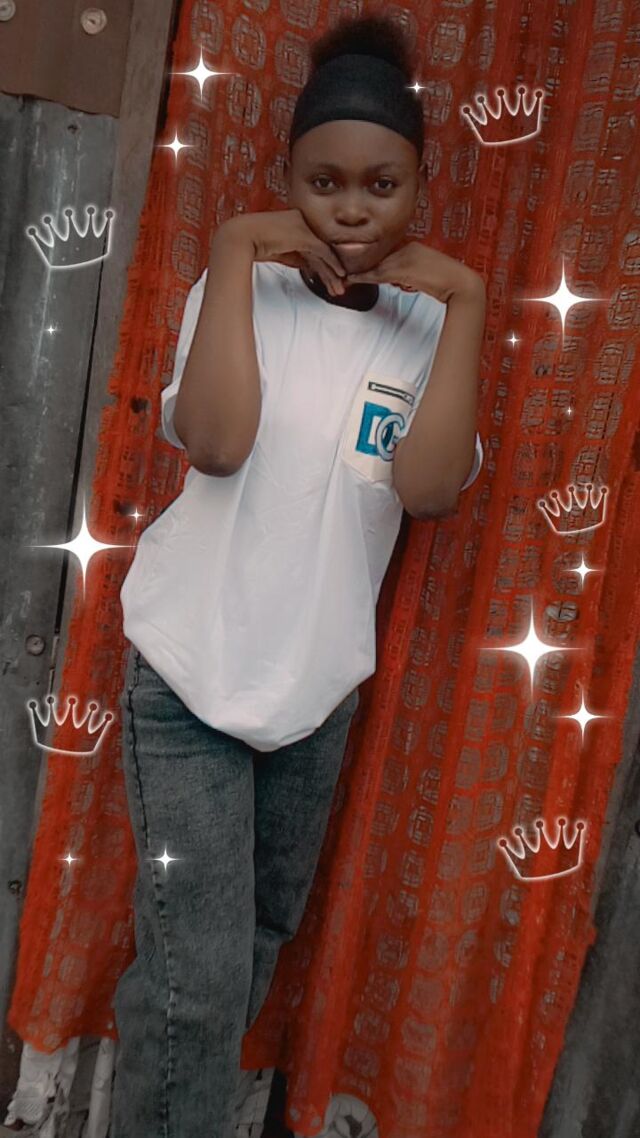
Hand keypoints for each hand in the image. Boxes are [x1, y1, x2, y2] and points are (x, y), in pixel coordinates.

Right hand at [219, 210, 346, 295]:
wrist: (241, 237)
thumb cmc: (254, 244)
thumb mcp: (281, 251)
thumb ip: (297, 256)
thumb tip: (309, 267)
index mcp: (296, 222)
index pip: (314, 245)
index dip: (323, 264)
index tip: (329, 278)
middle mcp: (303, 221)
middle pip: (322, 249)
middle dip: (330, 271)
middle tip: (338, 286)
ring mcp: (305, 226)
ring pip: (324, 252)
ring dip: (332, 272)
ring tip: (339, 288)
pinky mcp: (304, 235)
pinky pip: (323, 251)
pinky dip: (332, 264)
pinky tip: (339, 275)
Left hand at [344, 240, 483, 304]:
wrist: (461, 285)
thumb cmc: (448, 283)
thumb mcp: (425, 276)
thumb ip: (411, 275)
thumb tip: (403, 281)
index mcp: (412, 247)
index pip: (385, 252)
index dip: (368, 259)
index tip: (354, 263)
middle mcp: (407, 248)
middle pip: (376, 254)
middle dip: (358, 261)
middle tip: (339, 265)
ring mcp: (406, 256)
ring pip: (375, 263)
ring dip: (356, 269)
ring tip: (339, 274)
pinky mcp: (405, 268)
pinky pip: (379, 273)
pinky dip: (364, 276)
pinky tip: (351, 279)